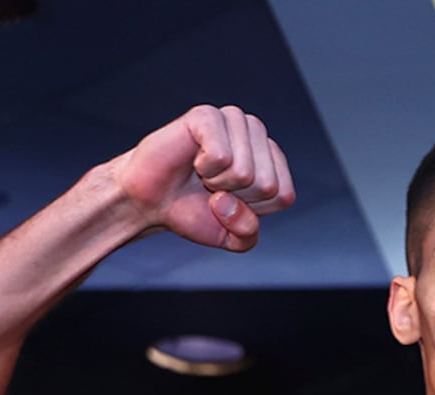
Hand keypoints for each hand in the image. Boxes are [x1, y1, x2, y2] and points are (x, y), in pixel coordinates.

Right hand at [109, 104, 295, 252]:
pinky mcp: (207, 115)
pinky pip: (221, 155)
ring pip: (245, 172)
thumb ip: (247, 234)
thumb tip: (227, 202)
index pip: (283, 196)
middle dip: (236, 197)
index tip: (230, 200)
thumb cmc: (194, 210)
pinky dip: (205, 168)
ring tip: (203, 174)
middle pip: (267, 185)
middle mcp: (256, 134)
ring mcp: (233, 120)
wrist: (152, 202)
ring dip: (218, 183)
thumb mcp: (232, 238)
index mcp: (272, 160)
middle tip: (212, 186)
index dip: (253, 210)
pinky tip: (194, 160)